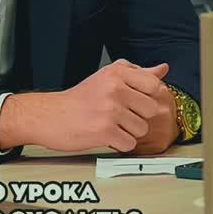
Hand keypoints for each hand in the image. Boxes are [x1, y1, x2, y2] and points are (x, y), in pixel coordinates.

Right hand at [35, 59, 175, 153]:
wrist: (50, 116)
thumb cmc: (79, 99)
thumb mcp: (107, 77)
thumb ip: (137, 73)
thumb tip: (163, 69)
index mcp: (116, 73)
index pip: (154, 85)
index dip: (148, 97)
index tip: (135, 101)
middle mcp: (114, 89)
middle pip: (151, 110)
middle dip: (138, 116)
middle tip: (119, 115)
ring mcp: (110, 110)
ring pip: (142, 129)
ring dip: (128, 132)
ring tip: (110, 125)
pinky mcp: (105, 131)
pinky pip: (129, 143)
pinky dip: (119, 144)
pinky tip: (106, 136)